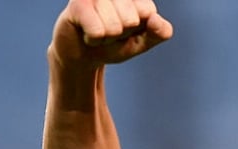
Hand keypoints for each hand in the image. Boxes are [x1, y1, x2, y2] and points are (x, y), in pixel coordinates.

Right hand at [49, 0, 172, 69]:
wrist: (83, 53)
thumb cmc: (115, 43)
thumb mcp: (143, 41)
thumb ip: (159, 33)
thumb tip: (155, 19)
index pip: (148, 12)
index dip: (138, 29)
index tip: (128, 28)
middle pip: (130, 20)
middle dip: (121, 33)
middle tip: (110, 30)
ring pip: (114, 27)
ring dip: (107, 38)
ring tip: (99, 30)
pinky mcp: (78, 4)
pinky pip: (98, 31)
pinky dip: (94, 40)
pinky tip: (87, 33)